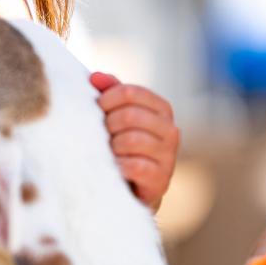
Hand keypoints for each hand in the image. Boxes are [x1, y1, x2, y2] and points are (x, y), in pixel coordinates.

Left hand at [90, 72, 178, 210]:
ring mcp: (168, 156)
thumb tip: (95, 77)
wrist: (134, 186)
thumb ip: (111, 92)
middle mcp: (170, 130)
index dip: (107, 99)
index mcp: (161, 109)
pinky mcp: (161, 179)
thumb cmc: (124, 144)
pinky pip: (136, 166)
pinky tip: (115, 166)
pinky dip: (120, 165)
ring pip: (131, 140)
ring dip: (112, 146)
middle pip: (129, 115)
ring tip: (109, 151)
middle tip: (102, 135)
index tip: (97, 109)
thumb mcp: (119, 114)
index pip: (130, 92)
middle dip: (108, 125)